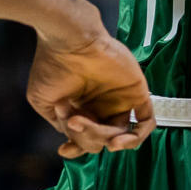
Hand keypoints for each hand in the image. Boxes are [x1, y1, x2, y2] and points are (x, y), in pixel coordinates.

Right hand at [26, 31, 156, 158]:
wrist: (68, 40)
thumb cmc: (52, 64)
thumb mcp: (44, 101)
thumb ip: (58, 123)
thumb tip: (71, 137)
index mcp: (82, 107)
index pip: (86, 137)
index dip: (76, 148)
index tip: (65, 150)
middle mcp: (102, 105)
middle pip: (100, 139)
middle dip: (84, 137)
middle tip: (72, 120)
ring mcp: (120, 100)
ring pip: (120, 135)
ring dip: (104, 139)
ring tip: (88, 128)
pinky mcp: (136, 93)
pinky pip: (146, 123)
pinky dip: (134, 138)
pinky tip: (116, 141)